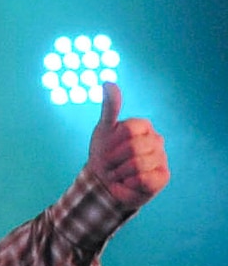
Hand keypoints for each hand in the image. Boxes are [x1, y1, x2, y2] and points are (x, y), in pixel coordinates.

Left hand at [86, 83, 168, 207]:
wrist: (104, 183)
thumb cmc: (104, 154)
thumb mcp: (103, 130)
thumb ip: (109, 107)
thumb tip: (108, 82)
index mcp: (143, 127)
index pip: (129, 130)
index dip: (112, 144)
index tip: (106, 150)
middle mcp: (156, 140)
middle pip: (133, 147)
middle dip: (114, 160)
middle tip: (111, 165)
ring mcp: (162, 158)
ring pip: (138, 164)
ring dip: (120, 173)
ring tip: (119, 174)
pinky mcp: (163, 177)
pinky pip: (145, 179)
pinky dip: (130, 183)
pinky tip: (129, 183)